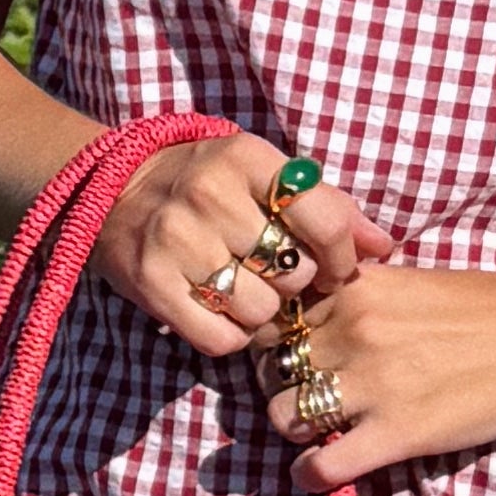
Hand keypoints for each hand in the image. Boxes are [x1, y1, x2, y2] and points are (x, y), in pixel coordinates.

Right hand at [92, 133, 392, 360]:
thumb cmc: (205, 184)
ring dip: (259, 312)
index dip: (342, 256)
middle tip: (271, 273)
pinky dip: (228, 335)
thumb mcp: (263, 176)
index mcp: (246, 158)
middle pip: (295, 272)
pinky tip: (218, 311)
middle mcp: (209, 194)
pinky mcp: (151, 282)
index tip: (334, 267)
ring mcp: (176, 239)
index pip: (325, 219)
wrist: (111, 190)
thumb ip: (328, 206)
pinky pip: (220, 338)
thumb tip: (383, 247)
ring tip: (240, 290)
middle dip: (293, 282)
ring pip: (261, 310)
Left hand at [260, 263, 495, 484]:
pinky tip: (317, 471)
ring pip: (283, 414)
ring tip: (314, 429)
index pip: (273, 314)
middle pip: (270, 365)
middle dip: (277, 383)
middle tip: (300, 393)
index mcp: (353, 288)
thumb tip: (305, 302)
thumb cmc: (482, 308)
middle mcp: (353, 331)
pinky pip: (323, 466)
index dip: (272, 338)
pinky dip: (310, 474)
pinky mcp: (396, 434)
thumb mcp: (405, 279)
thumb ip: (352, 290)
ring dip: (292, 427)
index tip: (285, 351)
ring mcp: (372, 384)